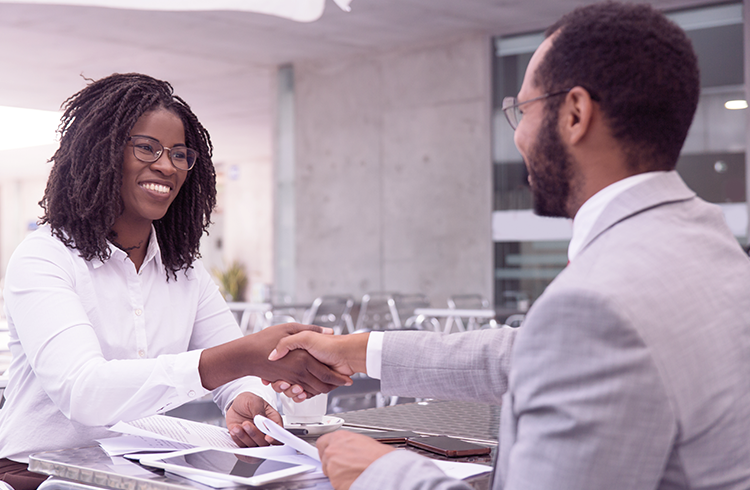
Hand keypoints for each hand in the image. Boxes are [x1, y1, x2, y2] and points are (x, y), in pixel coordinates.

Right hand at [199, 323, 351, 396]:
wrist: (245, 355)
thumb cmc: (265, 340)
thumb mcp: (291, 328)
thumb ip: (312, 330)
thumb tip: (329, 331)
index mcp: (304, 358)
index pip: (328, 374)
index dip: (339, 378)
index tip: (347, 378)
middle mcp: (299, 371)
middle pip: (322, 386)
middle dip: (332, 386)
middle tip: (340, 381)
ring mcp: (291, 378)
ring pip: (312, 391)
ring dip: (320, 390)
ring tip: (327, 385)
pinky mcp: (284, 382)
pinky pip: (299, 392)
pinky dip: (305, 392)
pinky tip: (307, 386)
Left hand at [225, 392, 280, 446]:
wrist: (235, 405)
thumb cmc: (247, 401)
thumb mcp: (254, 401)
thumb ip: (259, 411)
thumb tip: (264, 423)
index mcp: (273, 420)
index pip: (279, 433)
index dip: (275, 438)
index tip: (267, 437)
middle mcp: (265, 431)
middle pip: (266, 443)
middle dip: (255, 435)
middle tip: (246, 424)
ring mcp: (255, 438)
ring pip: (253, 446)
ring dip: (244, 437)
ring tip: (237, 426)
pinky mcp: (245, 442)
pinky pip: (242, 447)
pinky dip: (237, 440)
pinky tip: (234, 429)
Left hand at [317, 431, 394, 489]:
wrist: (384, 470)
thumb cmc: (379, 456)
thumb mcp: (363, 441)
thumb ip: (349, 444)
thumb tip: (349, 448)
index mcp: (339, 437)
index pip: (322, 442)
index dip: (327, 449)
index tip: (329, 453)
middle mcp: (332, 450)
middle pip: (324, 458)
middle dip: (332, 462)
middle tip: (344, 465)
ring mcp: (332, 466)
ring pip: (329, 471)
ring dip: (338, 473)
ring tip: (353, 472)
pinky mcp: (334, 481)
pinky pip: (335, 483)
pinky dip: (342, 483)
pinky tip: (353, 479)